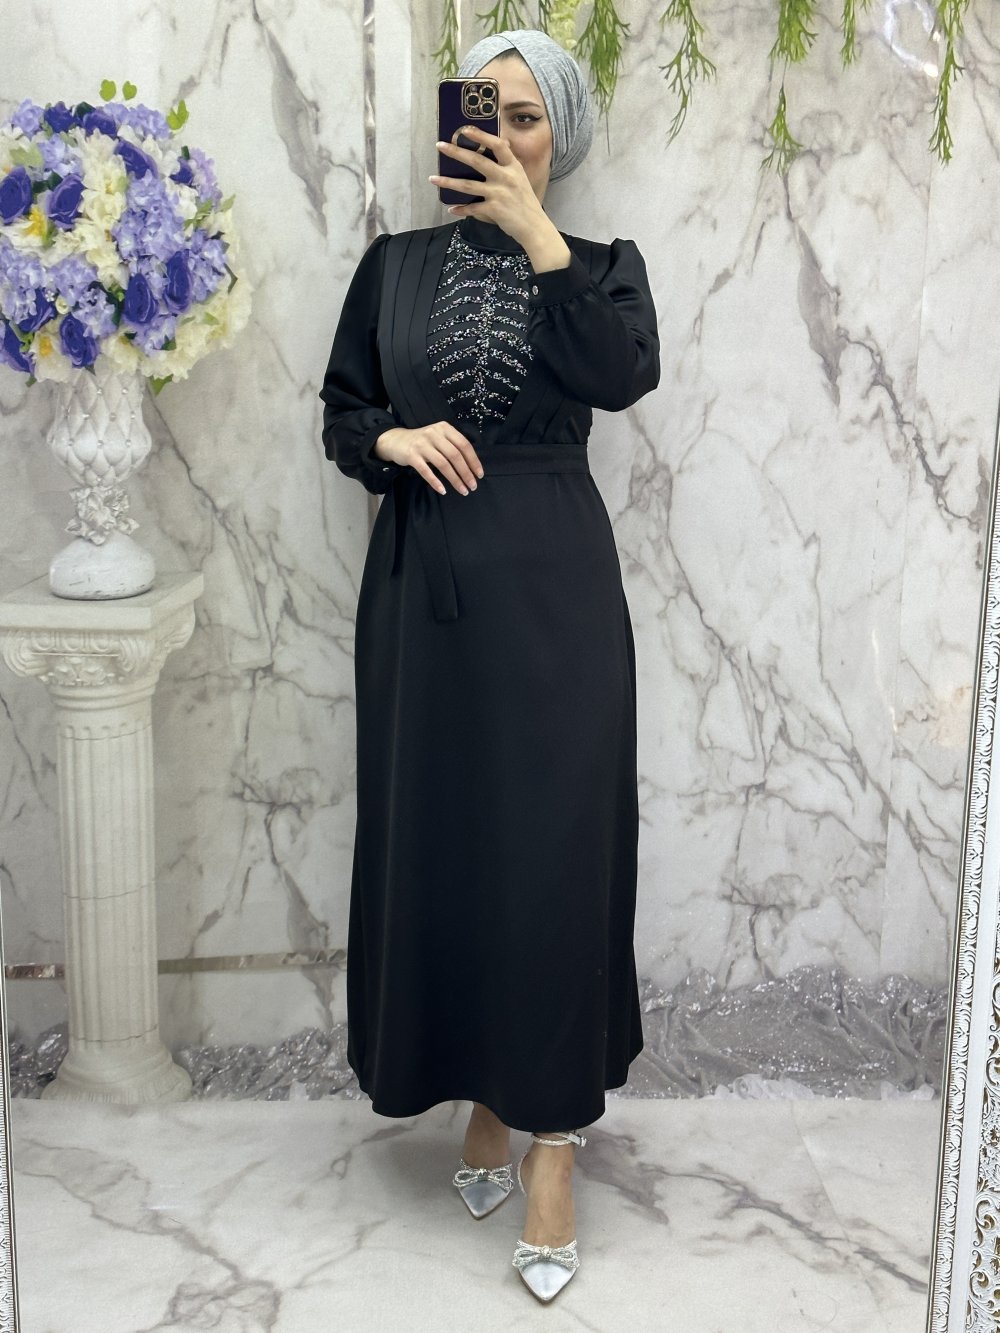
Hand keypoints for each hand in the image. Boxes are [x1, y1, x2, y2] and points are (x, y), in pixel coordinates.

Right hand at [374, 423, 483, 495]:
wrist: (395, 440)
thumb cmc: (422, 442)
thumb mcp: (439, 437)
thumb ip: (453, 445)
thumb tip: (471, 465)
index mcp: (444, 428)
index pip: (464, 445)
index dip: (474, 461)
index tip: (479, 475)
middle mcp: (434, 434)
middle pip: (455, 455)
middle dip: (466, 473)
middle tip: (472, 486)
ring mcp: (422, 444)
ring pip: (443, 464)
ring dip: (455, 479)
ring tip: (462, 490)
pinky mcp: (411, 455)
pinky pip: (426, 471)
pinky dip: (435, 482)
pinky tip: (443, 491)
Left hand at [430, 126, 569, 271]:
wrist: (534, 226)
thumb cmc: (525, 201)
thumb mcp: (520, 177)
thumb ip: (508, 163)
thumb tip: (502, 142)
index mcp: (513, 166)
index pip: (498, 145)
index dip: (481, 135)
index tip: (465, 129)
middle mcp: (506, 177)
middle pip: (477, 161)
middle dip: (456, 152)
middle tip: (440, 146)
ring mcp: (499, 194)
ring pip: (468, 185)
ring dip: (448, 182)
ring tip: (433, 178)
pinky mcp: (494, 209)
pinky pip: (472, 208)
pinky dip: (461, 209)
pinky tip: (451, 208)